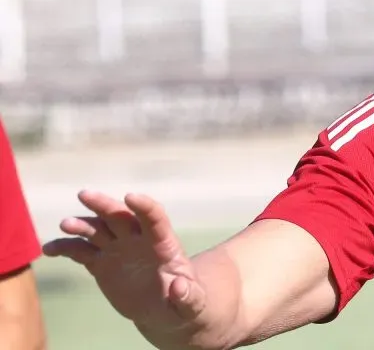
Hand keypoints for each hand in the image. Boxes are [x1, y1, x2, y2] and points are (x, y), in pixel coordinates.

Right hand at [42, 191, 210, 339]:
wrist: (163, 309)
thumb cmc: (184, 303)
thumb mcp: (192, 303)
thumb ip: (188, 296)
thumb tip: (178, 287)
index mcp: (164, 244)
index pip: (155, 218)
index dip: (144, 206)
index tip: (130, 197)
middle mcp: (138, 240)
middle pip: (120, 216)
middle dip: (104, 204)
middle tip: (84, 194)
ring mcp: (118, 249)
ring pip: (97, 229)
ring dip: (81, 225)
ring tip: (65, 224)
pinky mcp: (101, 262)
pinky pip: (81, 251)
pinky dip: (65, 248)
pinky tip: (50, 250)